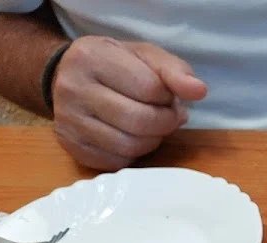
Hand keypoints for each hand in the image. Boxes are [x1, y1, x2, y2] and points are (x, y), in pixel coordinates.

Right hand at [50, 36, 206, 170]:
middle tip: (167, 116)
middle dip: (164, 122)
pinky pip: (115, 161)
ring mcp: (68, 120)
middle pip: (139, 121)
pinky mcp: (70, 146)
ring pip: (128, 146)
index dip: (167, 97)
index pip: (148, 88)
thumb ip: (174, 70)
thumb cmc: (115, 65)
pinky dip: (133, 154)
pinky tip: (132, 137)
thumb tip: (199, 91)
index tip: (166, 96)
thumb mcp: (145, 57)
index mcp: (92, 57)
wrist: (66, 76)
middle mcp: (72, 88)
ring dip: (152, 140)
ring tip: (152, 126)